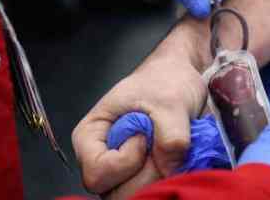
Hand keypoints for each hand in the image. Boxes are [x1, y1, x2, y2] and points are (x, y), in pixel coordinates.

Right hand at [72, 55, 207, 194]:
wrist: (180, 81)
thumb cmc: (163, 82)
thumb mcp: (170, 100)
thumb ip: (171, 134)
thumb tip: (170, 167)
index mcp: (90, 138)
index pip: (97, 174)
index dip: (126, 161)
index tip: (142, 135)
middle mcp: (101, 161)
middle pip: (117, 193)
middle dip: (148, 173)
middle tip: (163, 143)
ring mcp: (123, 174)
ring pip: (138, 195)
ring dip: (162, 176)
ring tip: (170, 147)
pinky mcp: (144, 179)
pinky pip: (156, 191)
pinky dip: (172, 178)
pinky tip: (177, 156)